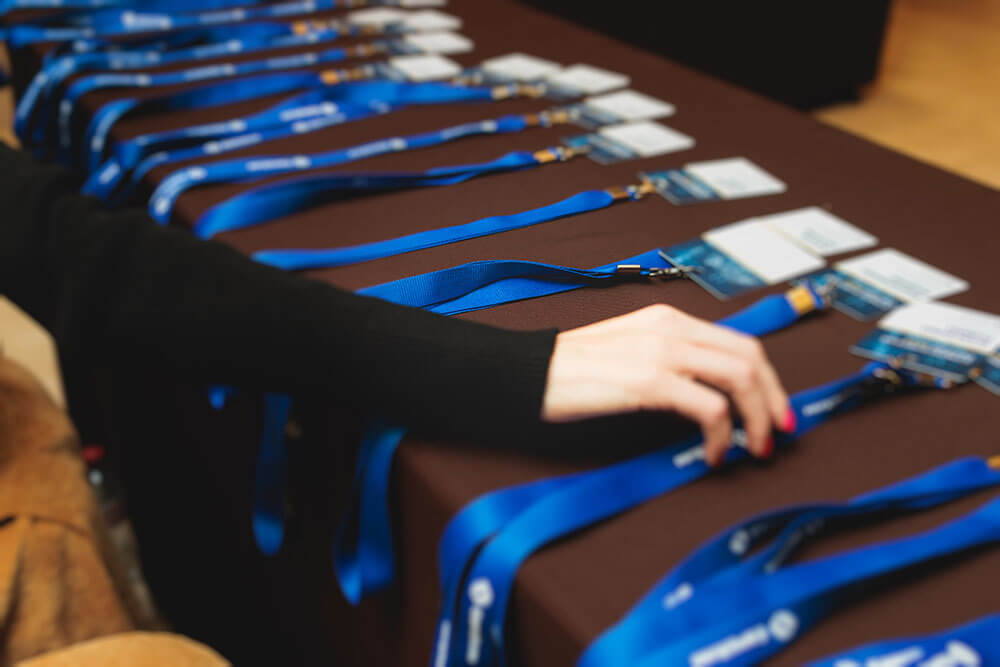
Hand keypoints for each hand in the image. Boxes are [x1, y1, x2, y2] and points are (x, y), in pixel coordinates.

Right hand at [541, 304, 794, 464]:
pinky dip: (722, 435)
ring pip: (739, 378)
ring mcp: (662, 351)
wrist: (529, 372)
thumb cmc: (571, 370)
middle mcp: (671, 328)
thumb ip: (667, 360)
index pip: (739, 342)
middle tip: (776, 433)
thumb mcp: (628, 350)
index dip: (767, 379)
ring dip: (756, 419)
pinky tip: (713, 453)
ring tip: (751, 449)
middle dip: (773, 399)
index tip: (774, 410)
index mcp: (667, 319)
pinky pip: (711, 408)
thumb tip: (705, 393)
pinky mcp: (650, 380)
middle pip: (749, 357)